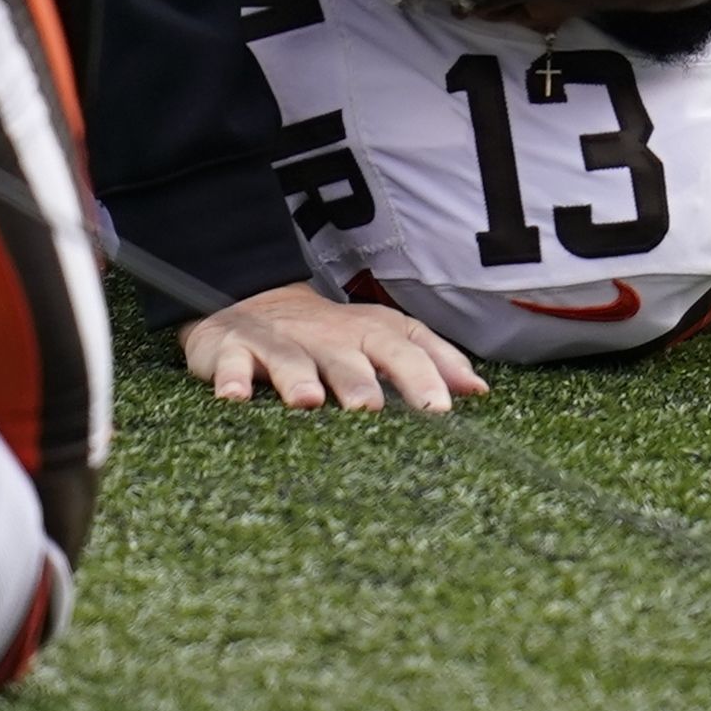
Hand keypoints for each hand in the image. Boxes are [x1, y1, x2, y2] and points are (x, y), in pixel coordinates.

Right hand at [176, 281, 483, 413]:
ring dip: (297, 377)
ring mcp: (279, 341)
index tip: (441, 407)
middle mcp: (327, 336)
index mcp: (370, 333)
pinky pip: (230, 363)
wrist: (255, 303)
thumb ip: (431, 362)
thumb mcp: (383, 340)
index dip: (422, 372)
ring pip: (290, 359)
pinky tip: (234, 398)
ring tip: (307, 401)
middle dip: (359, 380)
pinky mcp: (233, 348)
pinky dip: (231, 379)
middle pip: (347, 356)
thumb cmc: (333, 338)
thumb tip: (480, 391)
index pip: (404, 347)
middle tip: (369, 408)